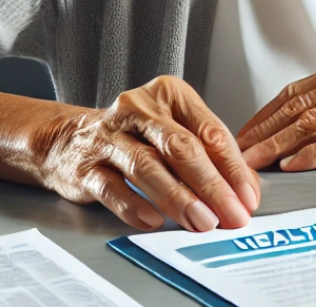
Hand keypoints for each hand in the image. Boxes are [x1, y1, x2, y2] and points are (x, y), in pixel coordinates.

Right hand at [36, 76, 261, 231]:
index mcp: (170, 94)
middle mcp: (139, 109)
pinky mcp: (85, 165)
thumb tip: (245, 188)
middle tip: (231, 213)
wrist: (68, 139)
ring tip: (201, 221)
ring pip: (148, 166)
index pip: (209, 130)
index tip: (248, 196)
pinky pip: (112, 187)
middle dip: (211, 184)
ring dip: (179, 198)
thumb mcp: (173, 129)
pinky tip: (155, 220)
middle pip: (181, 147)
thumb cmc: (134, 135)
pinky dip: (135, 205)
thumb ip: (208, 154)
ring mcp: (109, 136)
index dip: (232, 166)